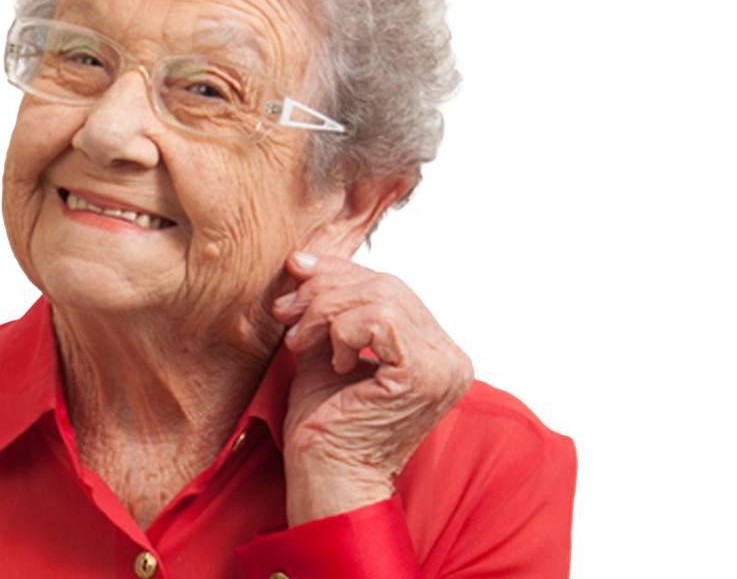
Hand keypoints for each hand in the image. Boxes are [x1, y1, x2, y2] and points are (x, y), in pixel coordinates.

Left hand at [271, 251, 473, 524]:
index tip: (295, 273)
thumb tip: (303, 258)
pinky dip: (344, 331)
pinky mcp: (424, 374)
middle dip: (327, 290)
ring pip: (381, 297)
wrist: (325, 477)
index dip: (340, 274)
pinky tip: (334, 361)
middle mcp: (449, 358)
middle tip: (287, 312)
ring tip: (301, 341)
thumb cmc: (324, 427)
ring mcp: (443, 366)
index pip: (390, 289)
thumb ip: (326, 307)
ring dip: (326, 311)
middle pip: (387, 287)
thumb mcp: (324, 350)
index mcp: (433, 351)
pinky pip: (380, 320)